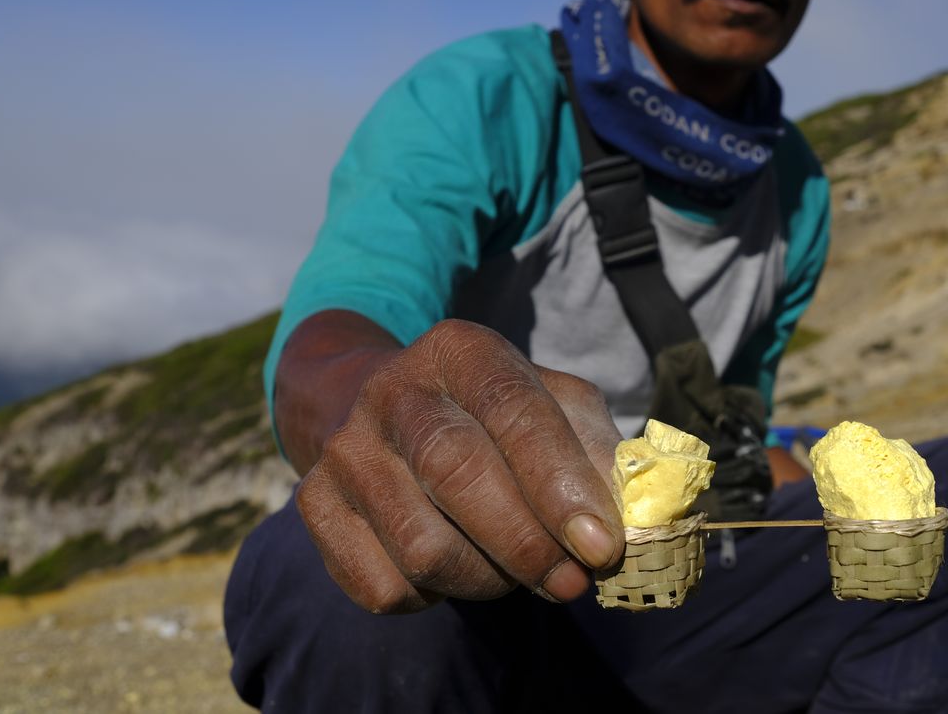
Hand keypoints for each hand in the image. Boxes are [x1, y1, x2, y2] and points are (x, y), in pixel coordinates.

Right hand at [295, 319, 625, 613]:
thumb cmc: (492, 415)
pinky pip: (383, 586)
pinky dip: (433, 598)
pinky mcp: (314, 507)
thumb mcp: (551, 404)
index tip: (602, 545)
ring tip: (515, 569)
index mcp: (461, 349)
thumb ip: (596, 451)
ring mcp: (345, 449)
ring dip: (488, 579)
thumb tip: (634, 522)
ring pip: (422, 546)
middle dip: (527, 543)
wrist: (376, 407)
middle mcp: (393, 389)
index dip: (560, 483)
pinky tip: (454, 567)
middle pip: (458, 473)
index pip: (512, 410)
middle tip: (573, 583)